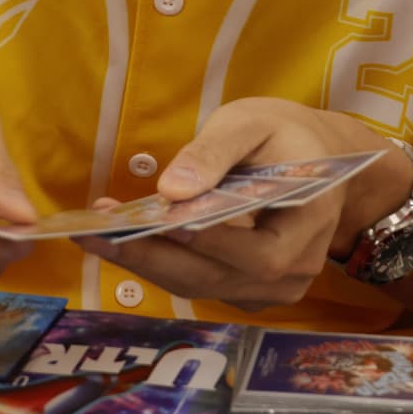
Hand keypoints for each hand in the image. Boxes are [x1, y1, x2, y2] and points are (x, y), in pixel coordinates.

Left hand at [77, 99, 404, 312]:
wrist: (316, 156)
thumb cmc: (284, 133)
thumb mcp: (252, 123)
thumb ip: (213, 153)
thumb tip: (172, 189)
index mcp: (311, 221)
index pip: (257, 252)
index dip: (207, 243)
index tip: (154, 222)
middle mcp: (297, 267)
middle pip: (219, 277)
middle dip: (154, 256)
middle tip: (96, 233)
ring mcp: (276, 287)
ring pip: (203, 286)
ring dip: (147, 263)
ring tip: (96, 235)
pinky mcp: (251, 290)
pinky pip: (202, 284)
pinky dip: (162, 264)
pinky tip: (123, 241)